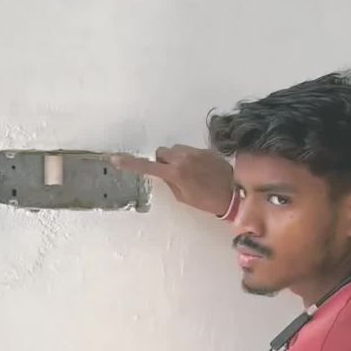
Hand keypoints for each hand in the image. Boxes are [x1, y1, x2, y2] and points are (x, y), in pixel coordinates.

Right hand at [110, 144, 233, 215]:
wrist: (234, 192)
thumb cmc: (207, 201)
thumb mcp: (183, 198)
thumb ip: (170, 182)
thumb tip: (164, 174)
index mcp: (175, 173)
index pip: (147, 167)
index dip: (130, 163)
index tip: (116, 159)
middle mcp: (183, 158)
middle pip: (161, 153)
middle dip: (163, 162)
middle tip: (172, 175)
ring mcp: (195, 152)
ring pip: (175, 150)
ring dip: (176, 158)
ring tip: (189, 173)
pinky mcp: (204, 149)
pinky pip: (189, 151)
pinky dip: (189, 158)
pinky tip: (200, 170)